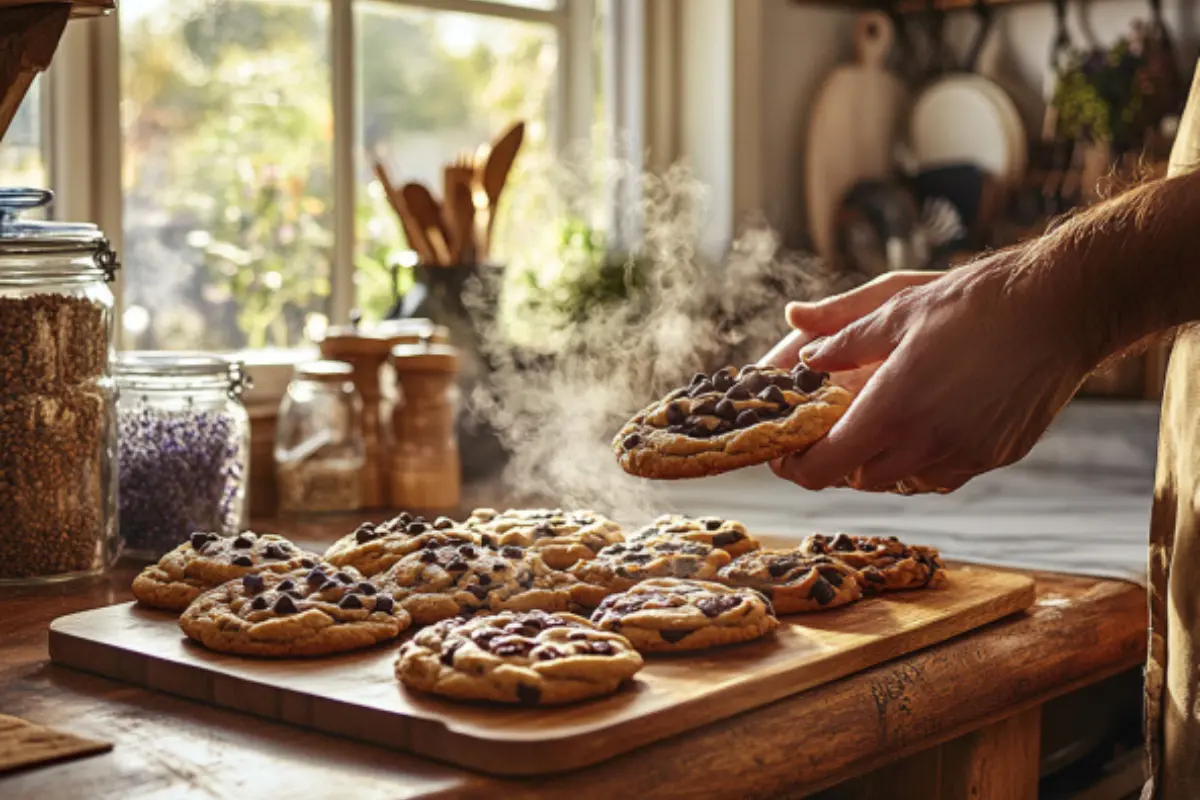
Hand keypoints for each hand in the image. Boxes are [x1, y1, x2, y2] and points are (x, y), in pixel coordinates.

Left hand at [764, 251, 1091, 493]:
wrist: (1062, 308)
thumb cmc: (976, 302)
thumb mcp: (897, 307)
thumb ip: (842, 336)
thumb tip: (802, 347)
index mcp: (892, 408)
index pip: (823, 468)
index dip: (795, 466)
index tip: (784, 452)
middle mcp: (928, 443)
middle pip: (858, 478)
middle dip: (836, 461)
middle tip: (829, 430)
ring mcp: (966, 454)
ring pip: (903, 481)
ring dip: (881, 462)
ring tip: (878, 422)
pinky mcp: (998, 456)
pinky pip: (944, 474)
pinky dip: (923, 461)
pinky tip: (925, 426)